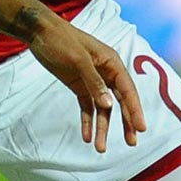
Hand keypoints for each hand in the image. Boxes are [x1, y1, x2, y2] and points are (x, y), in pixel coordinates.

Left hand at [27, 16, 143, 152]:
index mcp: (112, 63)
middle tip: (132, 142)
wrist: (39, 32)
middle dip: (126, 123)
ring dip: (102, 128)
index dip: (135, 110)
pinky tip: (86, 137)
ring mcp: (93, 81)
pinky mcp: (79, 86)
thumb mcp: (78, 60)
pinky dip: (87, 122)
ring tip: (100, 149)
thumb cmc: (62, 41)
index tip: (141, 128)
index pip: (128, 90)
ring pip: (103, 109)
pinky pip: (87, 108)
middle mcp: (106, 74)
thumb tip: (109, 105)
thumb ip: (94, 82)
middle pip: (120, 102)